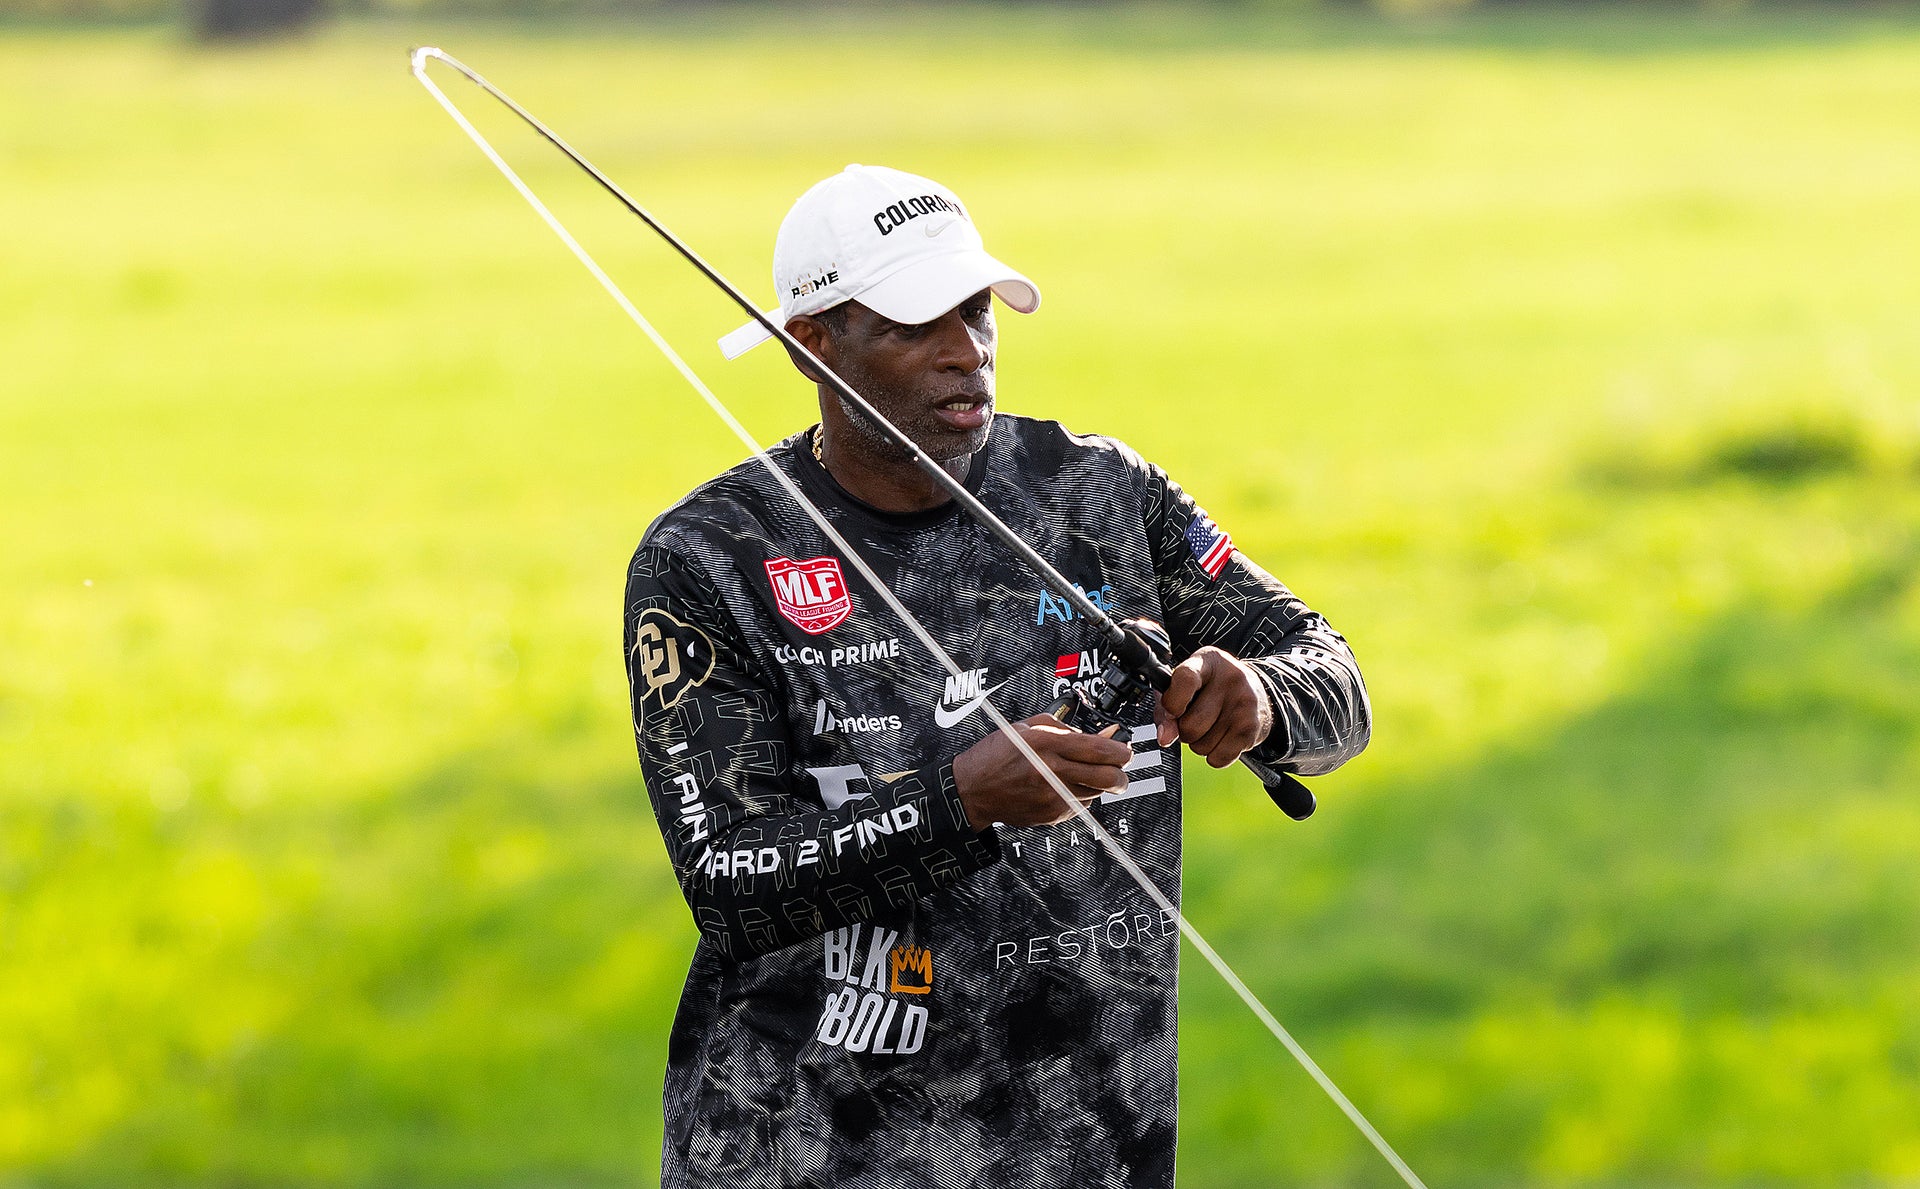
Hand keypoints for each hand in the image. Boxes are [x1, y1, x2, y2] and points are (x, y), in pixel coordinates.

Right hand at [951, 715, 1132, 830]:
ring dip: (1099, 783)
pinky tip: (1065, 785)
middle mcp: (1051, 772)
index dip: (1121, 750)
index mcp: (1046, 745)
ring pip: (1096, 792)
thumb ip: (1066, 728)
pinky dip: (1080, 795)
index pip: (1099, 750)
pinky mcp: (1051, 814)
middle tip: (1120, 768)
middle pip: (1107, 777)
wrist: (972, 790)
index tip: (1126, 749)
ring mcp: (1052, 796)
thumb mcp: (1027, 727)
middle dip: (1122, 773)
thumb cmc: (996, 755)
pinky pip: (1080, 805)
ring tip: (1083, 773)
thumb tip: (1101, 735)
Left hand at [1154, 647, 1273, 767]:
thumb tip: (1165, 737)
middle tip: (1195, 718)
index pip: (1185, 679)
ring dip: (1199, 743)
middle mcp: (1231, 679)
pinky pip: (1218, 758)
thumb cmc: (1213, 689)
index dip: (1172, 702)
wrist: (1257, 694)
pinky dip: (1214, 756)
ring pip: (1202, 746)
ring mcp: (1244, 704)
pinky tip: (1222, 737)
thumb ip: (1166, 709)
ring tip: (1211, 726)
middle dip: (1185, 730)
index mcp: (1208, 661)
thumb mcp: (1187, 686)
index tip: (1171, 712)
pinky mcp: (1252, 728)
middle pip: (1191, 724)